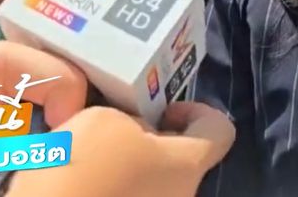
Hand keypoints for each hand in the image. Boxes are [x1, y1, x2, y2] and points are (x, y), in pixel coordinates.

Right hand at [7, 102, 235, 196]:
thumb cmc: (84, 170)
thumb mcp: (105, 120)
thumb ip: (131, 122)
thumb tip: (135, 137)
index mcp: (187, 166)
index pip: (220, 131)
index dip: (197, 111)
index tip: (164, 109)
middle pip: (179, 158)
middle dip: (152, 139)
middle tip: (114, 128)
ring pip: (150, 181)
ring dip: (126, 164)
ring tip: (87, 154)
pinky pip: (126, 195)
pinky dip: (109, 186)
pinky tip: (77, 180)